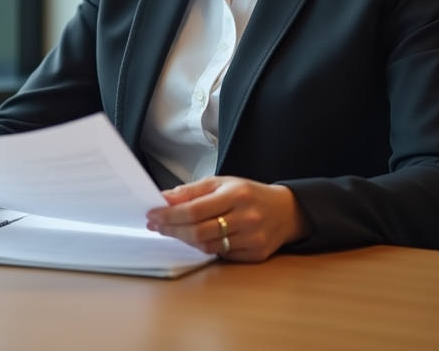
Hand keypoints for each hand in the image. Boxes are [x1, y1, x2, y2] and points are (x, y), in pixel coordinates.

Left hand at [145, 176, 309, 261]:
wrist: (285, 211)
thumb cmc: (249, 194)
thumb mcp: (223, 182)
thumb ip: (193, 190)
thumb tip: (165, 198)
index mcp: (236, 194)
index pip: (194, 210)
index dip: (169, 214)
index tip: (153, 213)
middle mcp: (246, 217)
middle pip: (198, 231)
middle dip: (172, 229)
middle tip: (156, 225)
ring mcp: (252, 238)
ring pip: (207, 246)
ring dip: (184, 239)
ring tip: (171, 231)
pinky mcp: (255, 254)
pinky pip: (221, 255)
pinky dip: (205, 247)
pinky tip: (196, 239)